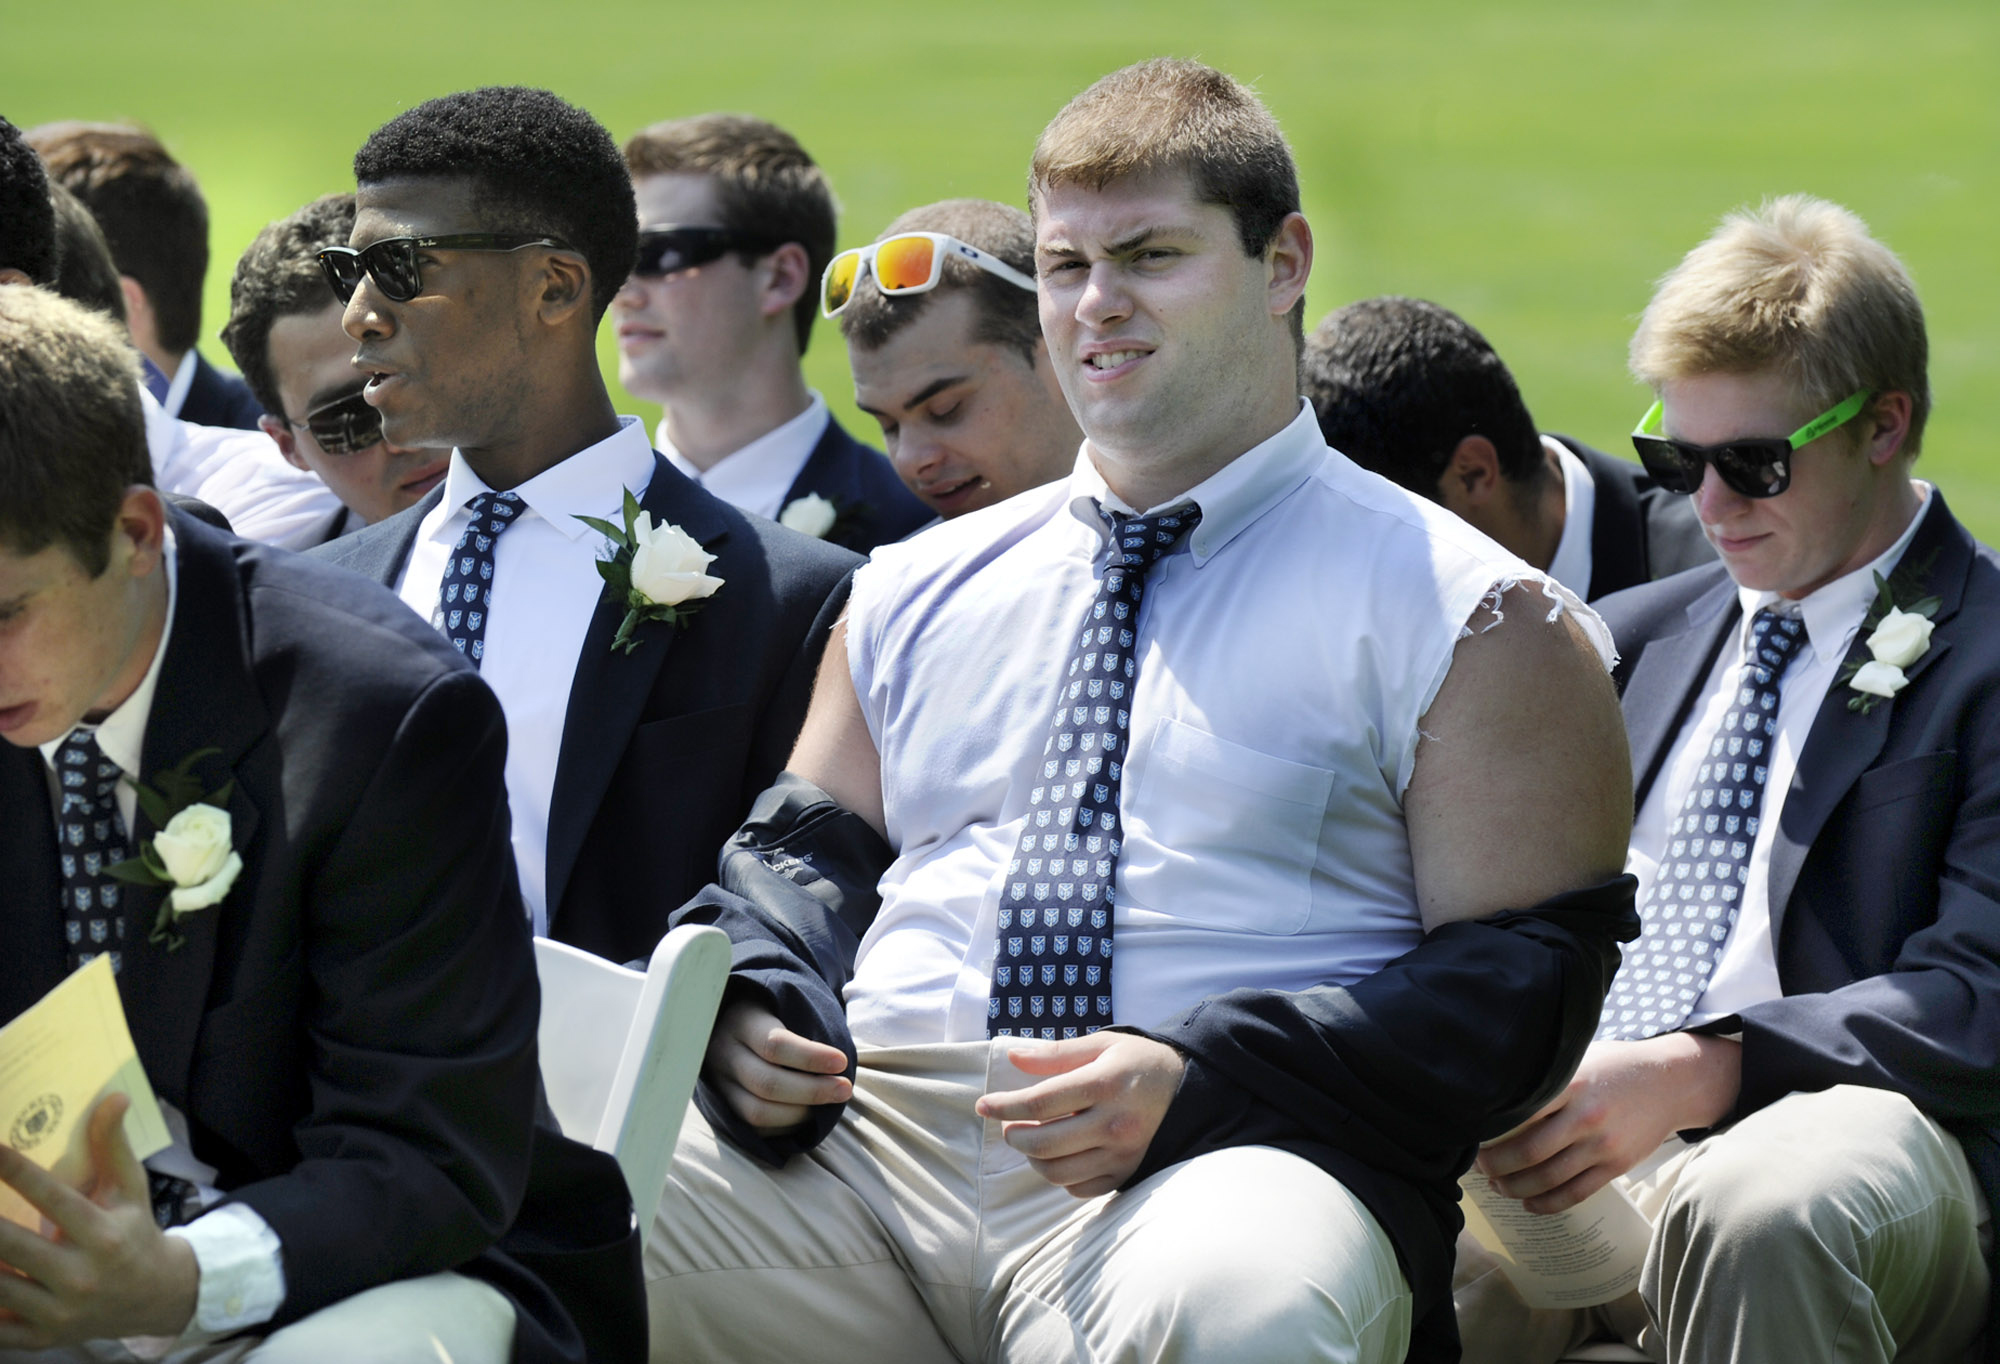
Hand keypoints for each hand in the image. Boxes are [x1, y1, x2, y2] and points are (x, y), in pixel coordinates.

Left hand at [0, 1093, 198, 1345]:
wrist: (157, 1297)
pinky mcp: (42, 1338)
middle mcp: (81, 1276)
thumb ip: (113, 1145)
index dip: (16, 1173)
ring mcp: (59, 1312)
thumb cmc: (135, 1232)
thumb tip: (111, 1098)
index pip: (52, 1198)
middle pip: (12, 1246)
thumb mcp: (131, 1189)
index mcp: (103, 1235)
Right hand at [703, 1000, 852, 1132]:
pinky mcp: (724, 1108)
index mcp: (742, 1021)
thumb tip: (839, 1066)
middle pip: (767, 1083)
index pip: (774, 1044)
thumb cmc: (774, 1014)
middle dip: (812, 1091)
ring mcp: (720, 1084)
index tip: (841, 1062)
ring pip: (758, 1112)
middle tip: (844, 1089)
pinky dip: (785, 1127)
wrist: (733, 1026)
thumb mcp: (784, 1006)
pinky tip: (808, 1117)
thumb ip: (805, 1029)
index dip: (811, 1058)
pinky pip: (755, 1129)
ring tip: (829, 1105)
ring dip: (801, 1114)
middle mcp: (724, 1053)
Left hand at [975, 1032, 1183, 1197]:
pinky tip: (1060, 1155)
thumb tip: (1014, 1058)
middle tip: (1008, 1126)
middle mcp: (1113, 1123)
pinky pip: (1079, 1188)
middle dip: (1014, 1136)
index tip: (983, 1105)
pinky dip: (1060, 1176)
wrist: (1189, 1089)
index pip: (1039, 1102)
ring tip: (1031, 1140)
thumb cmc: (1138, 1062)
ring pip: (1057, 1172)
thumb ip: (1056, 1054)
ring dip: (1033, 1158)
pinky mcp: (1127, 1174)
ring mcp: (1122, 1153)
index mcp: (1104, 1084)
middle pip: (1043, 1143)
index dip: (1004, 1105)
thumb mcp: (1102, 1044)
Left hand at [1474, 1034, 1741, 1212]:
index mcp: (1569, 1084)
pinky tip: (1529, 1204)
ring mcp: (1602, 1146)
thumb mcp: (1578, 1060)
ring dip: (1517, 1188)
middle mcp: (1585, 1117)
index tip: (1469, 1133)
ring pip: (1550, 1178)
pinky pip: (1576, 1193)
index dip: (1490, 1128)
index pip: (1520, 1111)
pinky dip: (1548, 1203)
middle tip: (1478, 1166)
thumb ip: (1545, 1078)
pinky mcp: (1616, 1166)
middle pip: (1529, 1151)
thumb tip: (1497, 1091)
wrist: (1669, 1082)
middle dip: (1497, 1165)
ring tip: (1498, 1186)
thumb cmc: (1613, 1067)